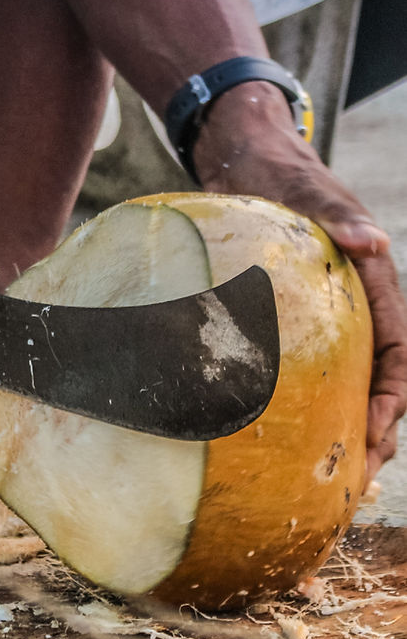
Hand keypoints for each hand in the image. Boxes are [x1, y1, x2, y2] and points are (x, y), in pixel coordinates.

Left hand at [193, 82, 406, 484]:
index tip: (376, 433)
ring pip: (352, 383)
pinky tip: (292, 442)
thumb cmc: (279, 173)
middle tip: (355, 480)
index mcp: (372, 281)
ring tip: (332, 477)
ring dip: (349, 428)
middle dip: (376, 430)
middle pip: (382, 380)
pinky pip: (316, 371)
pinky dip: (314, 408)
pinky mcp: (300, 320)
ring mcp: (331, 315)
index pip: (400, 351)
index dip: (394, 396)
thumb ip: (337, 215)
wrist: (246, 158)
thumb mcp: (306, 190)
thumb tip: (372, 241)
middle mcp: (359, 305)